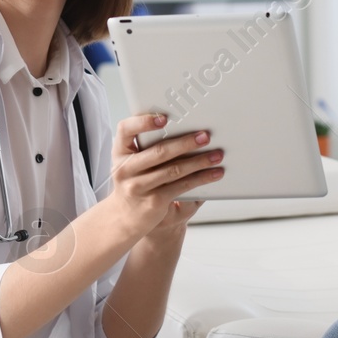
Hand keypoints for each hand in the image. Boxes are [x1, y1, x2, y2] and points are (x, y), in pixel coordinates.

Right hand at [106, 113, 220, 240]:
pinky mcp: (154, 201)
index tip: (164, 118)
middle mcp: (125, 169)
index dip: (143, 121)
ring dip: (199, 161)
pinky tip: (213, 174)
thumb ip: (149, 148)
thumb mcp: (133, 164)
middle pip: (158, 151)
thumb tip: (186, 131)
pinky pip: (182, 186)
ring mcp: (138, 187)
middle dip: (185, 143)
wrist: (126, 219)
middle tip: (205, 136)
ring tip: (216, 155)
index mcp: (120, 153)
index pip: (125, 129)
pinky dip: (201, 178)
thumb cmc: (135, 184)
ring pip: (174, 170)